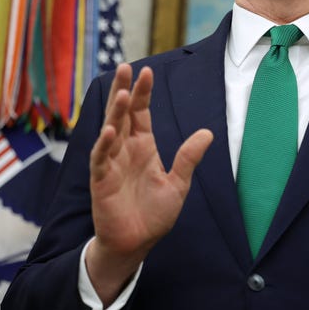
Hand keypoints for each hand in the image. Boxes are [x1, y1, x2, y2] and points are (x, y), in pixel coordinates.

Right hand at [86, 64, 212, 303]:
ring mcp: (111, 163)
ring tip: (124, 92)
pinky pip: (101, 158)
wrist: (137, 243)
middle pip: (122, 114)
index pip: (141, 113)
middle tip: (125, 66)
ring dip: (115, 112)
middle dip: (124, 90)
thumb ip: (188, 157)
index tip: (147, 71)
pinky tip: (110, 130)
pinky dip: (104, 144)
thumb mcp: (178, 183)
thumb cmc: (154, 214)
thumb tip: (207, 133)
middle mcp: (124, 150)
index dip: (144, 92)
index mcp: (143, 146)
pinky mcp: (101, 181)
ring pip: (110, 130)